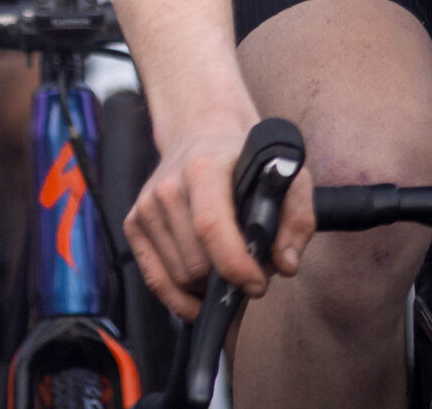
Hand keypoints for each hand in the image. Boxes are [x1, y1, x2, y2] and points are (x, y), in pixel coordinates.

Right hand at [125, 113, 312, 319]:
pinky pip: (155, 280)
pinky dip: (179, 299)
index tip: (258, 284)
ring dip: (207, 291)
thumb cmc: (245, 160)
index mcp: (202, 168)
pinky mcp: (134, 222)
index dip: (235, 265)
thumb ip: (296, 219)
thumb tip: (285, 265)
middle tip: (249, 276)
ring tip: (228, 275)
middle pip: (196, 264)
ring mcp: (147, 205)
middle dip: (227, 283)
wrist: (200, 131)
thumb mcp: (286, 177)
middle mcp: (168, 186)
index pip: (210, 226)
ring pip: (179, 277)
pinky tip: (201, 297)